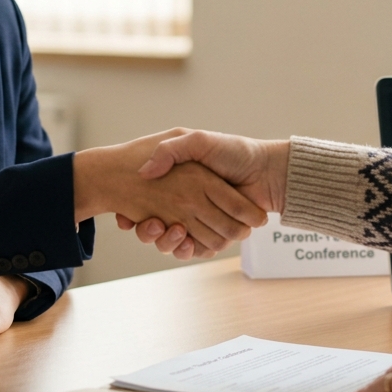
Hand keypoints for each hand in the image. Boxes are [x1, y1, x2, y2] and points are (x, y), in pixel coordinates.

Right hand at [116, 131, 288, 255]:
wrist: (267, 172)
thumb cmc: (234, 152)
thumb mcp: (197, 141)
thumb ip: (170, 150)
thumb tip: (145, 173)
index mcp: (180, 184)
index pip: (145, 204)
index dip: (131, 215)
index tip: (124, 217)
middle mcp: (186, 205)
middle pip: (154, 229)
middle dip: (147, 232)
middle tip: (150, 224)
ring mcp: (200, 222)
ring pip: (171, 243)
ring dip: (166, 242)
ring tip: (169, 230)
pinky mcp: (214, 236)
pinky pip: (194, 250)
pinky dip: (187, 249)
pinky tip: (185, 239)